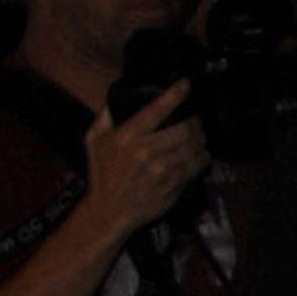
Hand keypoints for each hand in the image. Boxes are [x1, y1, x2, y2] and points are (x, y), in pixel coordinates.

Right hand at [79, 85, 205, 247]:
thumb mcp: (93, 140)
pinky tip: (202, 154)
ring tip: (200, 136)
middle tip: (195, 119)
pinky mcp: (173, 185)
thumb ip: (105, 116)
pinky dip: (203, 157)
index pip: (157, 109)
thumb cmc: (102, 174)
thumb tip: (116, 96)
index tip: (186, 84)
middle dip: (194, 121)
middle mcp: (146, 151)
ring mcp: (161, 170)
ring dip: (201, 138)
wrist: (110, 211)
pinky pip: (196, 166)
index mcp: (127, 136)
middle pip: (184, 128)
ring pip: (193, 146)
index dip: (176, 93)